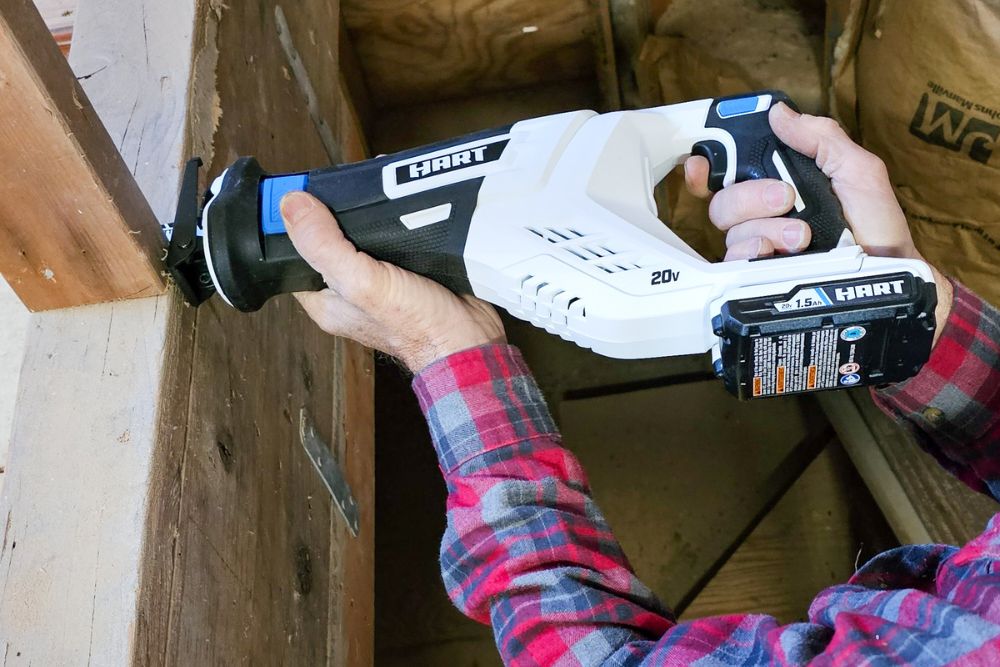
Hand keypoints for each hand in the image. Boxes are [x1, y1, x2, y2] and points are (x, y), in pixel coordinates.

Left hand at [281, 192, 505, 371]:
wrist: (472, 339)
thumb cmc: (417, 326)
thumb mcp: (361, 282)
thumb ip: (324, 245)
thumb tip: (291, 204)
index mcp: (326, 301)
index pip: (295, 256)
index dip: (297, 224)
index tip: (306, 190)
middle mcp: (350, 291)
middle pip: (331, 240)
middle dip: (339, 210)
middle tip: (349, 182)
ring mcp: (382, 281)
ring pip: (366, 235)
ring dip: (372, 211)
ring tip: (379, 182)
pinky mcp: (410, 270)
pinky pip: (397, 236)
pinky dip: (399, 218)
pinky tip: (404, 197)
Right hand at [683, 103, 952, 344]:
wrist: (886, 275)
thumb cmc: (877, 226)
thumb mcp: (857, 171)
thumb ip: (821, 138)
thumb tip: (780, 113)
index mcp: (783, 182)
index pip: (731, 171)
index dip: (708, 165)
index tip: (701, 163)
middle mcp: (764, 213)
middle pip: (723, 199)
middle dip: (750, 195)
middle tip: (786, 197)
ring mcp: (761, 243)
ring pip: (730, 229)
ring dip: (766, 227)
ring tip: (802, 235)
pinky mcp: (759, 272)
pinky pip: (735, 257)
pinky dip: (758, 249)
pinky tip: (785, 252)